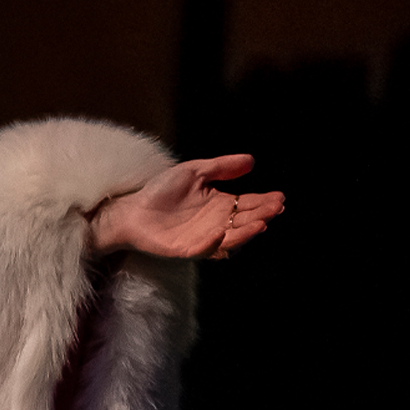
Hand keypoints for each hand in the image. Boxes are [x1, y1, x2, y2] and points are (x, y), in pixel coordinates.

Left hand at [86, 154, 284, 261]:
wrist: (130, 209)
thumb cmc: (160, 191)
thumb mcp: (193, 172)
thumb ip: (221, 167)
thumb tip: (251, 159)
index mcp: (221, 206)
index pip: (249, 204)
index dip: (264, 202)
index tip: (279, 197)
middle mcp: (217, 224)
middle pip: (245, 221)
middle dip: (262, 215)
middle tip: (275, 207)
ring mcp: (203, 239)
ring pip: (231, 238)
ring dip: (246, 232)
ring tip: (260, 223)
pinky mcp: (185, 250)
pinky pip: (203, 250)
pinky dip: (212, 244)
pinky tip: (220, 234)